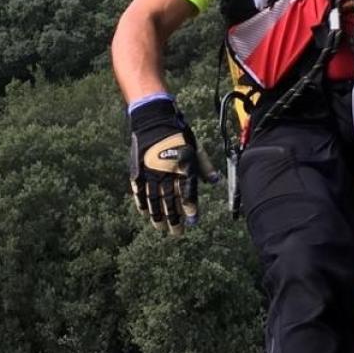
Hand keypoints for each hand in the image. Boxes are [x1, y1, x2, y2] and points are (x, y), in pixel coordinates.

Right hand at [128, 98, 217, 234]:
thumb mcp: (195, 148)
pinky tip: (145, 213)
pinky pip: (139, 192)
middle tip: (177, 232)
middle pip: (170, 201)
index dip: (190, 208)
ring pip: (154, 200)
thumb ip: (204, 166)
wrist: (154, 120)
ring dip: (158, 216)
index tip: (193, 221)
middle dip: (175, 219)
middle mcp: (167, 173)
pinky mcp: (138, 171)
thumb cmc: (178, 134)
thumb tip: (215, 181)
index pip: (187, 193)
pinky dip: (142, 203)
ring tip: (161, 228)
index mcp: (183, 167)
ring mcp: (151, 173)